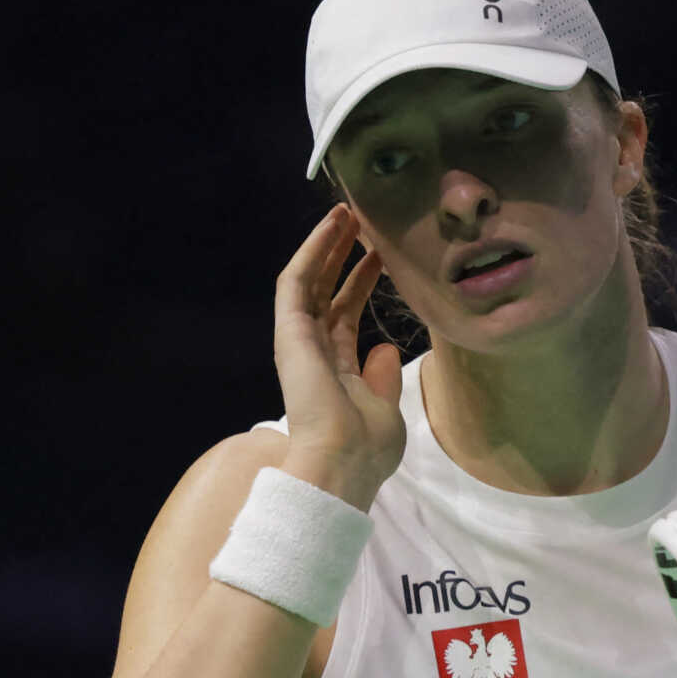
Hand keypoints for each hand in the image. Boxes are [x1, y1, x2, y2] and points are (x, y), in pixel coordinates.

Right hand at [273, 205, 405, 508]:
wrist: (341, 464)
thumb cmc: (367, 449)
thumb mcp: (387, 410)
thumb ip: (383, 378)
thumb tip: (386, 348)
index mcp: (337, 372)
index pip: (345, 318)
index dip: (360, 285)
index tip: (380, 259)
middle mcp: (314, 353)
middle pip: (325, 293)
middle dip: (340, 256)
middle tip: (360, 222)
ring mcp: (298, 341)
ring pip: (309, 281)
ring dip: (325, 245)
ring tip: (345, 212)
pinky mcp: (289, 333)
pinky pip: (296, 283)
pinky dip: (312, 252)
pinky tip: (330, 226)